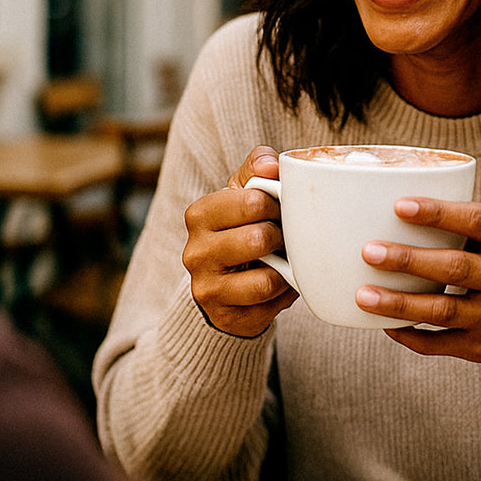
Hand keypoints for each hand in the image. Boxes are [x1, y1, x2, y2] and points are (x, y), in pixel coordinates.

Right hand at [183, 146, 298, 336]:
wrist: (223, 280)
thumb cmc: (240, 226)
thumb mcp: (244, 191)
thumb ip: (258, 167)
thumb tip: (271, 164)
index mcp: (200, 214)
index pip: (253, 201)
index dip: (277, 205)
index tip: (278, 209)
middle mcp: (195, 252)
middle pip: (259, 240)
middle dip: (282, 237)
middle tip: (284, 236)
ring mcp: (206, 289)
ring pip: (265, 280)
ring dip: (285, 270)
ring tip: (284, 261)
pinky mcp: (225, 317)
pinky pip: (270, 307)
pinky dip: (284, 294)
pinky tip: (280, 283)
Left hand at [356, 198, 480, 368]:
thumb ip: (461, 222)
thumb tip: (388, 206)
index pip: (477, 220)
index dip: (438, 212)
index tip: (398, 206)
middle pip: (456, 267)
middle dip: (408, 260)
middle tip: (369, 252)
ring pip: (442, 310)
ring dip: (399, 303)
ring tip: (363, 295)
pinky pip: (437, 344)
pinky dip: (407, 334)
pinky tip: (382, 323)